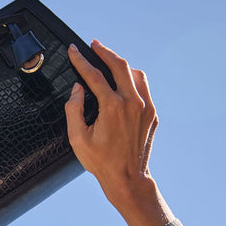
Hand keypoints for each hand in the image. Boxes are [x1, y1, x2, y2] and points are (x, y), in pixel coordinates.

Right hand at [65, 40, 173, 225]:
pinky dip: (133, 81)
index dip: (80, 60)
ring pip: (136, 74)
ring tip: (110, 62)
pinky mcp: (153, 115)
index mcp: (112, 107)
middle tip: (94, 45)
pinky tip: (124, 84)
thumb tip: (77, 88)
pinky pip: (144, 89)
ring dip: (122, 65)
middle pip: (119, 65)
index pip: (94, 75)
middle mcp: (132, 103)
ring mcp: (146, 108)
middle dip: (105, 52)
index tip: (73, 50)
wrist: (128, 179)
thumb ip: (73, 109)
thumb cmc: (102, 162)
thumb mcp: (78, 138)